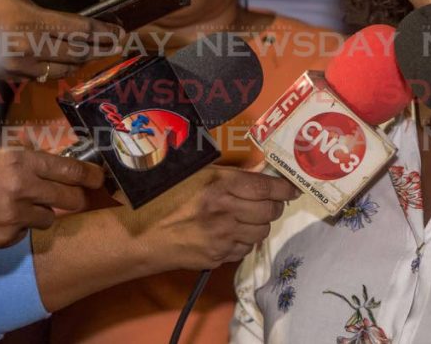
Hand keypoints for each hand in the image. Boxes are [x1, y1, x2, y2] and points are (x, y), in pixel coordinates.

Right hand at [0, 0, 123, 80]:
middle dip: (98, 48)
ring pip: (62, 69)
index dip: (105, 33)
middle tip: (114, 45)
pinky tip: (61, 62)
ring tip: (90, 53)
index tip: (120, 33)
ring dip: (78, 61)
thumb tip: (64, 24)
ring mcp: (19, 66)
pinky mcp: (9, 77)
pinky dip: (54, 69)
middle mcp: (30, 47)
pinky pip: (41, 76)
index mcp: (33, 22)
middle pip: (77, 53)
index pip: (82, 30)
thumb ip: (42, 12)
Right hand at [0, 148, 105, 248]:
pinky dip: (17, 229)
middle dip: (75, 199)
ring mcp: (14, 215)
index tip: (100, 179)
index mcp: (22, 161)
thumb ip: (30, 160)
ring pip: (48, 217)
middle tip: (72, 198)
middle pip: (70, 198)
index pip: (70, 169)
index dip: (90, 175)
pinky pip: (25, 233)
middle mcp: (22, 186)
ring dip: (39, 214)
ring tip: (15, 207)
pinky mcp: (5, 237)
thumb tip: (62, 166)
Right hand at [116, 166, 299, 271]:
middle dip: (273, 205)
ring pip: (261, 232)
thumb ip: (228, 175)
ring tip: (248, 216)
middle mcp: (225, 212)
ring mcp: (222, 238)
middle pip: (270, 211)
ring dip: (260, 224)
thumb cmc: (163, 198)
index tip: (292, 188)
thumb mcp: (194, 175)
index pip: (266, 187)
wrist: (138, 236)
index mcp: (219, 186)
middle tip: (268, 200)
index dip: (284, 188)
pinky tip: (231, 232)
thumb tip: (260, 173)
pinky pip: (245, 249)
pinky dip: (244, 241)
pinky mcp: (217, 257)